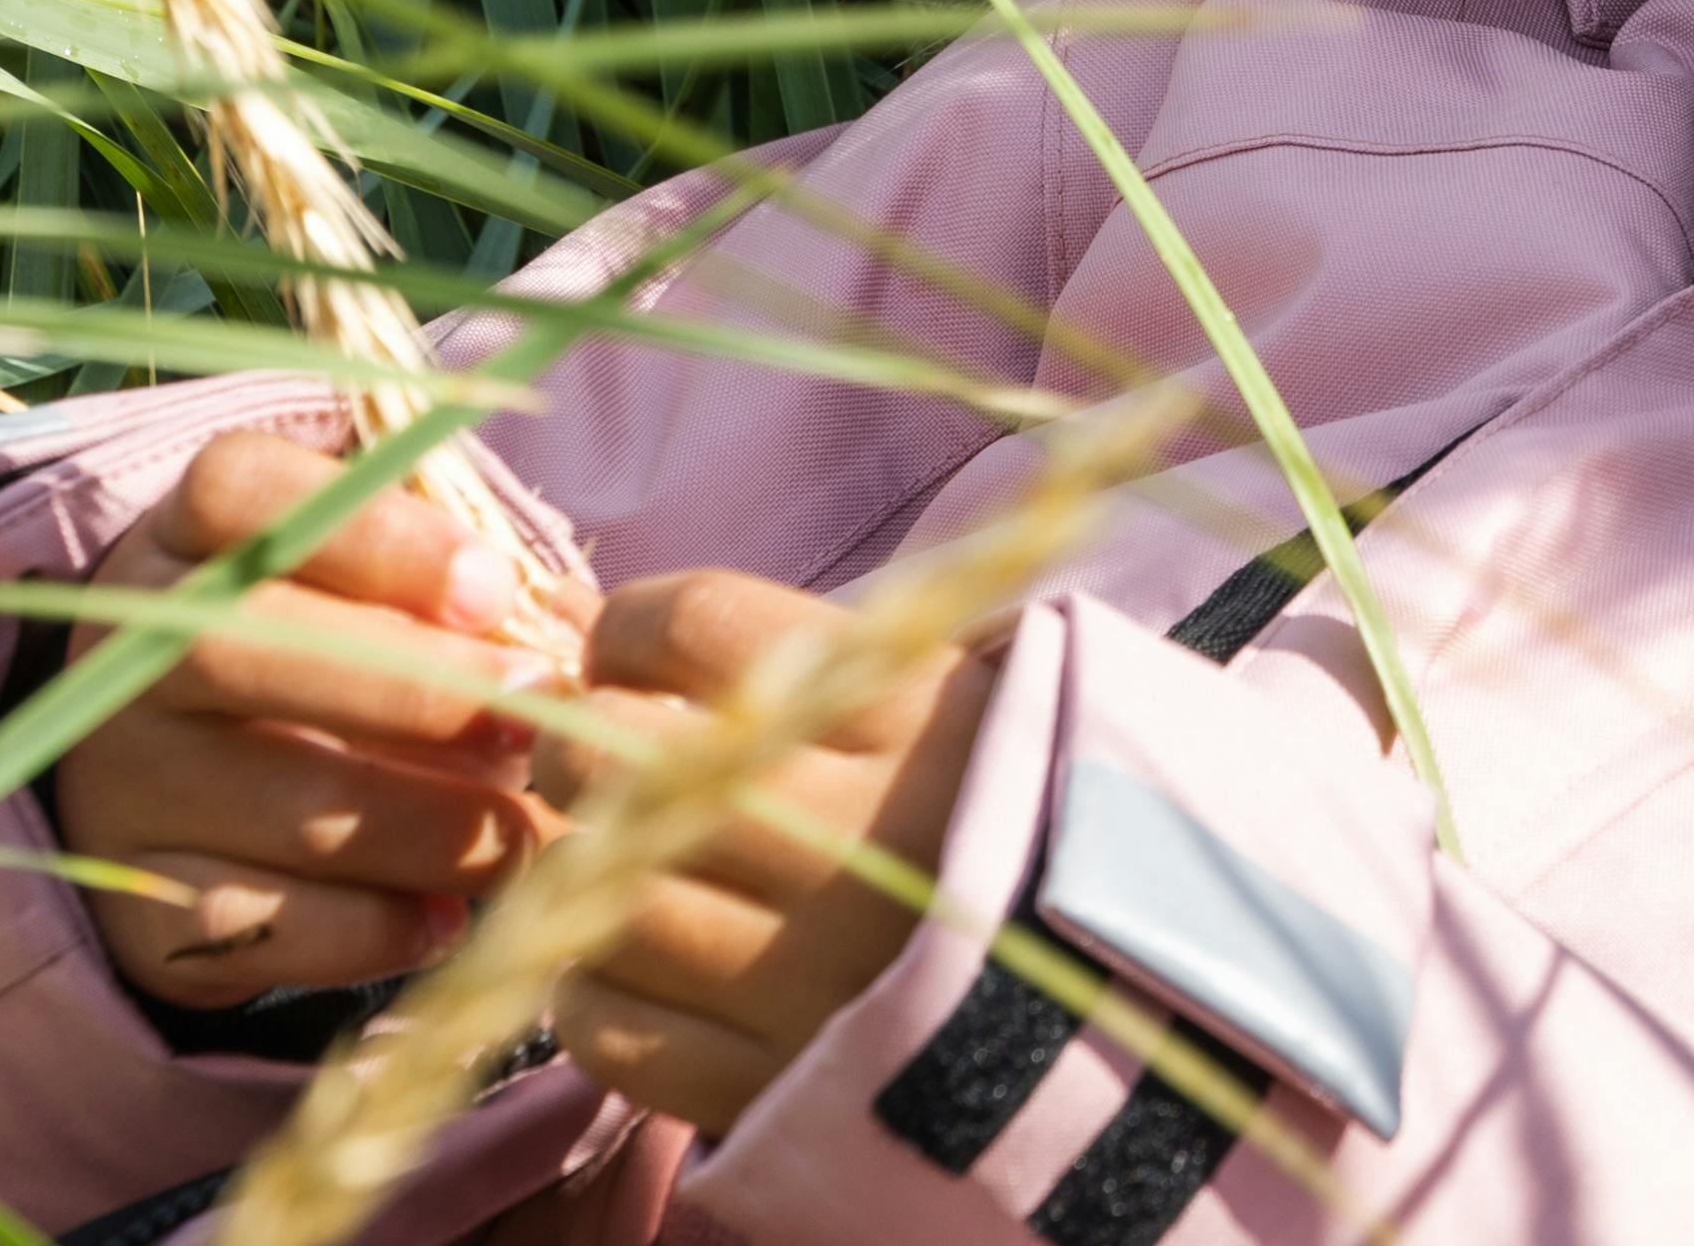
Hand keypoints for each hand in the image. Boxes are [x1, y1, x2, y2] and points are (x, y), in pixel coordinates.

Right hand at [48, 428, 575, 1003]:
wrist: (201, 792)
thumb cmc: (347, 650)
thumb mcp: (388, 592)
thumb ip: (465, 594)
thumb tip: (582, 642)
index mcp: (193, 540)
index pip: (239, 493)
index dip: (377, 537)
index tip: (497, 590)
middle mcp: (129, 656)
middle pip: (239, 645)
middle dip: (416, 690)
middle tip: (539, 719)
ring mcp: (120, 785)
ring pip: (273, 798)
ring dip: (431, 827)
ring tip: (532, 834)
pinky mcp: (135, 908)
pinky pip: (247, 924)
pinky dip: (364, 931)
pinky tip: (448, 922)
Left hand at [533, 572, 990, 1138]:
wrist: (1115, 987)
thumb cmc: (1002, 810)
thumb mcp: (948, 695)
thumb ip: (801, 656)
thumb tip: (579, 613)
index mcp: (911, 714)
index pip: (699, 623)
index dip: (630, 629)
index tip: (626, 651)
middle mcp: (854, 834)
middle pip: (616, 756)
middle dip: (585, 750)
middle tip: (614, 765)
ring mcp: (809, 968)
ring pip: (596, 893)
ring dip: (590, 875)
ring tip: (637, 871)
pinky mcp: (773, 1080)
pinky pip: (607, 1024)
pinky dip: (599, 990)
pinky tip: (650, 967)